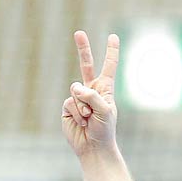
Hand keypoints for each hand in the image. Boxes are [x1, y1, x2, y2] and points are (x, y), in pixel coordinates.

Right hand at [62, 31, 119, 157]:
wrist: (93, 147)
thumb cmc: (104, 129)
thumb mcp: (104, 110)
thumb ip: (92, 95)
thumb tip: (75, 88)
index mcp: (105, 88)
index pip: (109, 66)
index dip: (111, 51)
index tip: (113, 36)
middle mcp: (91, 90)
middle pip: (85, 64)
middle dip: (83, 48)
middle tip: (78, 33)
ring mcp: (78, 98)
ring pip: (76, 91)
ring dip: (83, 106)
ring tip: (89, 119)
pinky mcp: (68, 107)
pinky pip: (69, 103)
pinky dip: (76, 113)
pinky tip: (81, 122)